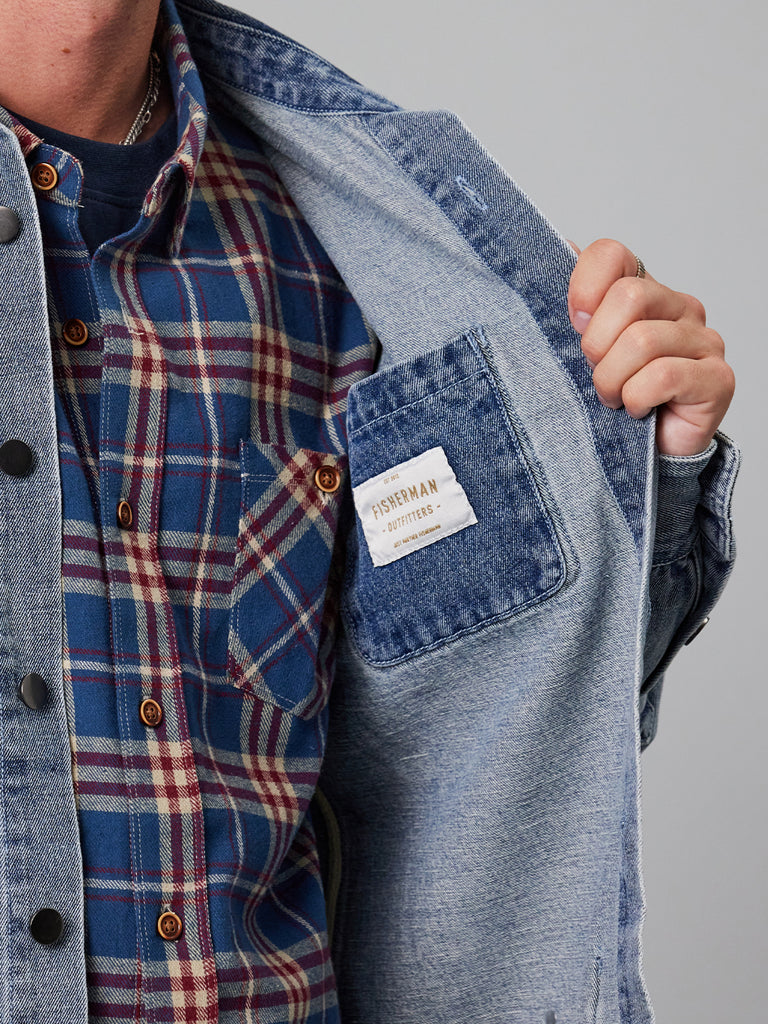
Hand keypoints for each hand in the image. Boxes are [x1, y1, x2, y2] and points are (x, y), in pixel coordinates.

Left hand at [567, 238, 734, 455]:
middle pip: (629, 297)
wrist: (644, 454)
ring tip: (614, 399)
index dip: (583, 288)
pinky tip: (638, 410)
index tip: (574, 325)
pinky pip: (662, 375)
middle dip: (597, 345)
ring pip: (642, 341)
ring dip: (612, 381)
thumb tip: (563, 248)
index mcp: (644, 291)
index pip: (611, 255)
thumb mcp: (580, 350)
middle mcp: (679, 308)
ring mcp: (703, 341)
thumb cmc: (612, 398)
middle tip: (596, 373)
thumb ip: (575, 304)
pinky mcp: (717, 378)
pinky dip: (637, 398)